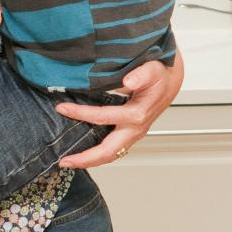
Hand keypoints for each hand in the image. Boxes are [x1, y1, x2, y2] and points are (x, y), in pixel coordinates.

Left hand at [55, 55, 185, 168]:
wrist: (170, 81)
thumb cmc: (160, 75)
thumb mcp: (152, 69)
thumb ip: (141, 74)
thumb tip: (128, 81)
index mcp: (137, 114)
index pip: (103, 117)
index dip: (80, 113)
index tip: (62, 108)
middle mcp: (135, 129)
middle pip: (108, 152)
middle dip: (85, 159)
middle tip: (63, 161)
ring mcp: (134, 134)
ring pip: (110, 154)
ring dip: (90, 160)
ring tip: (70, 162)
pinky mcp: (131, 134)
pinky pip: (113, 149)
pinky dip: (98, 154)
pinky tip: (85, 152)